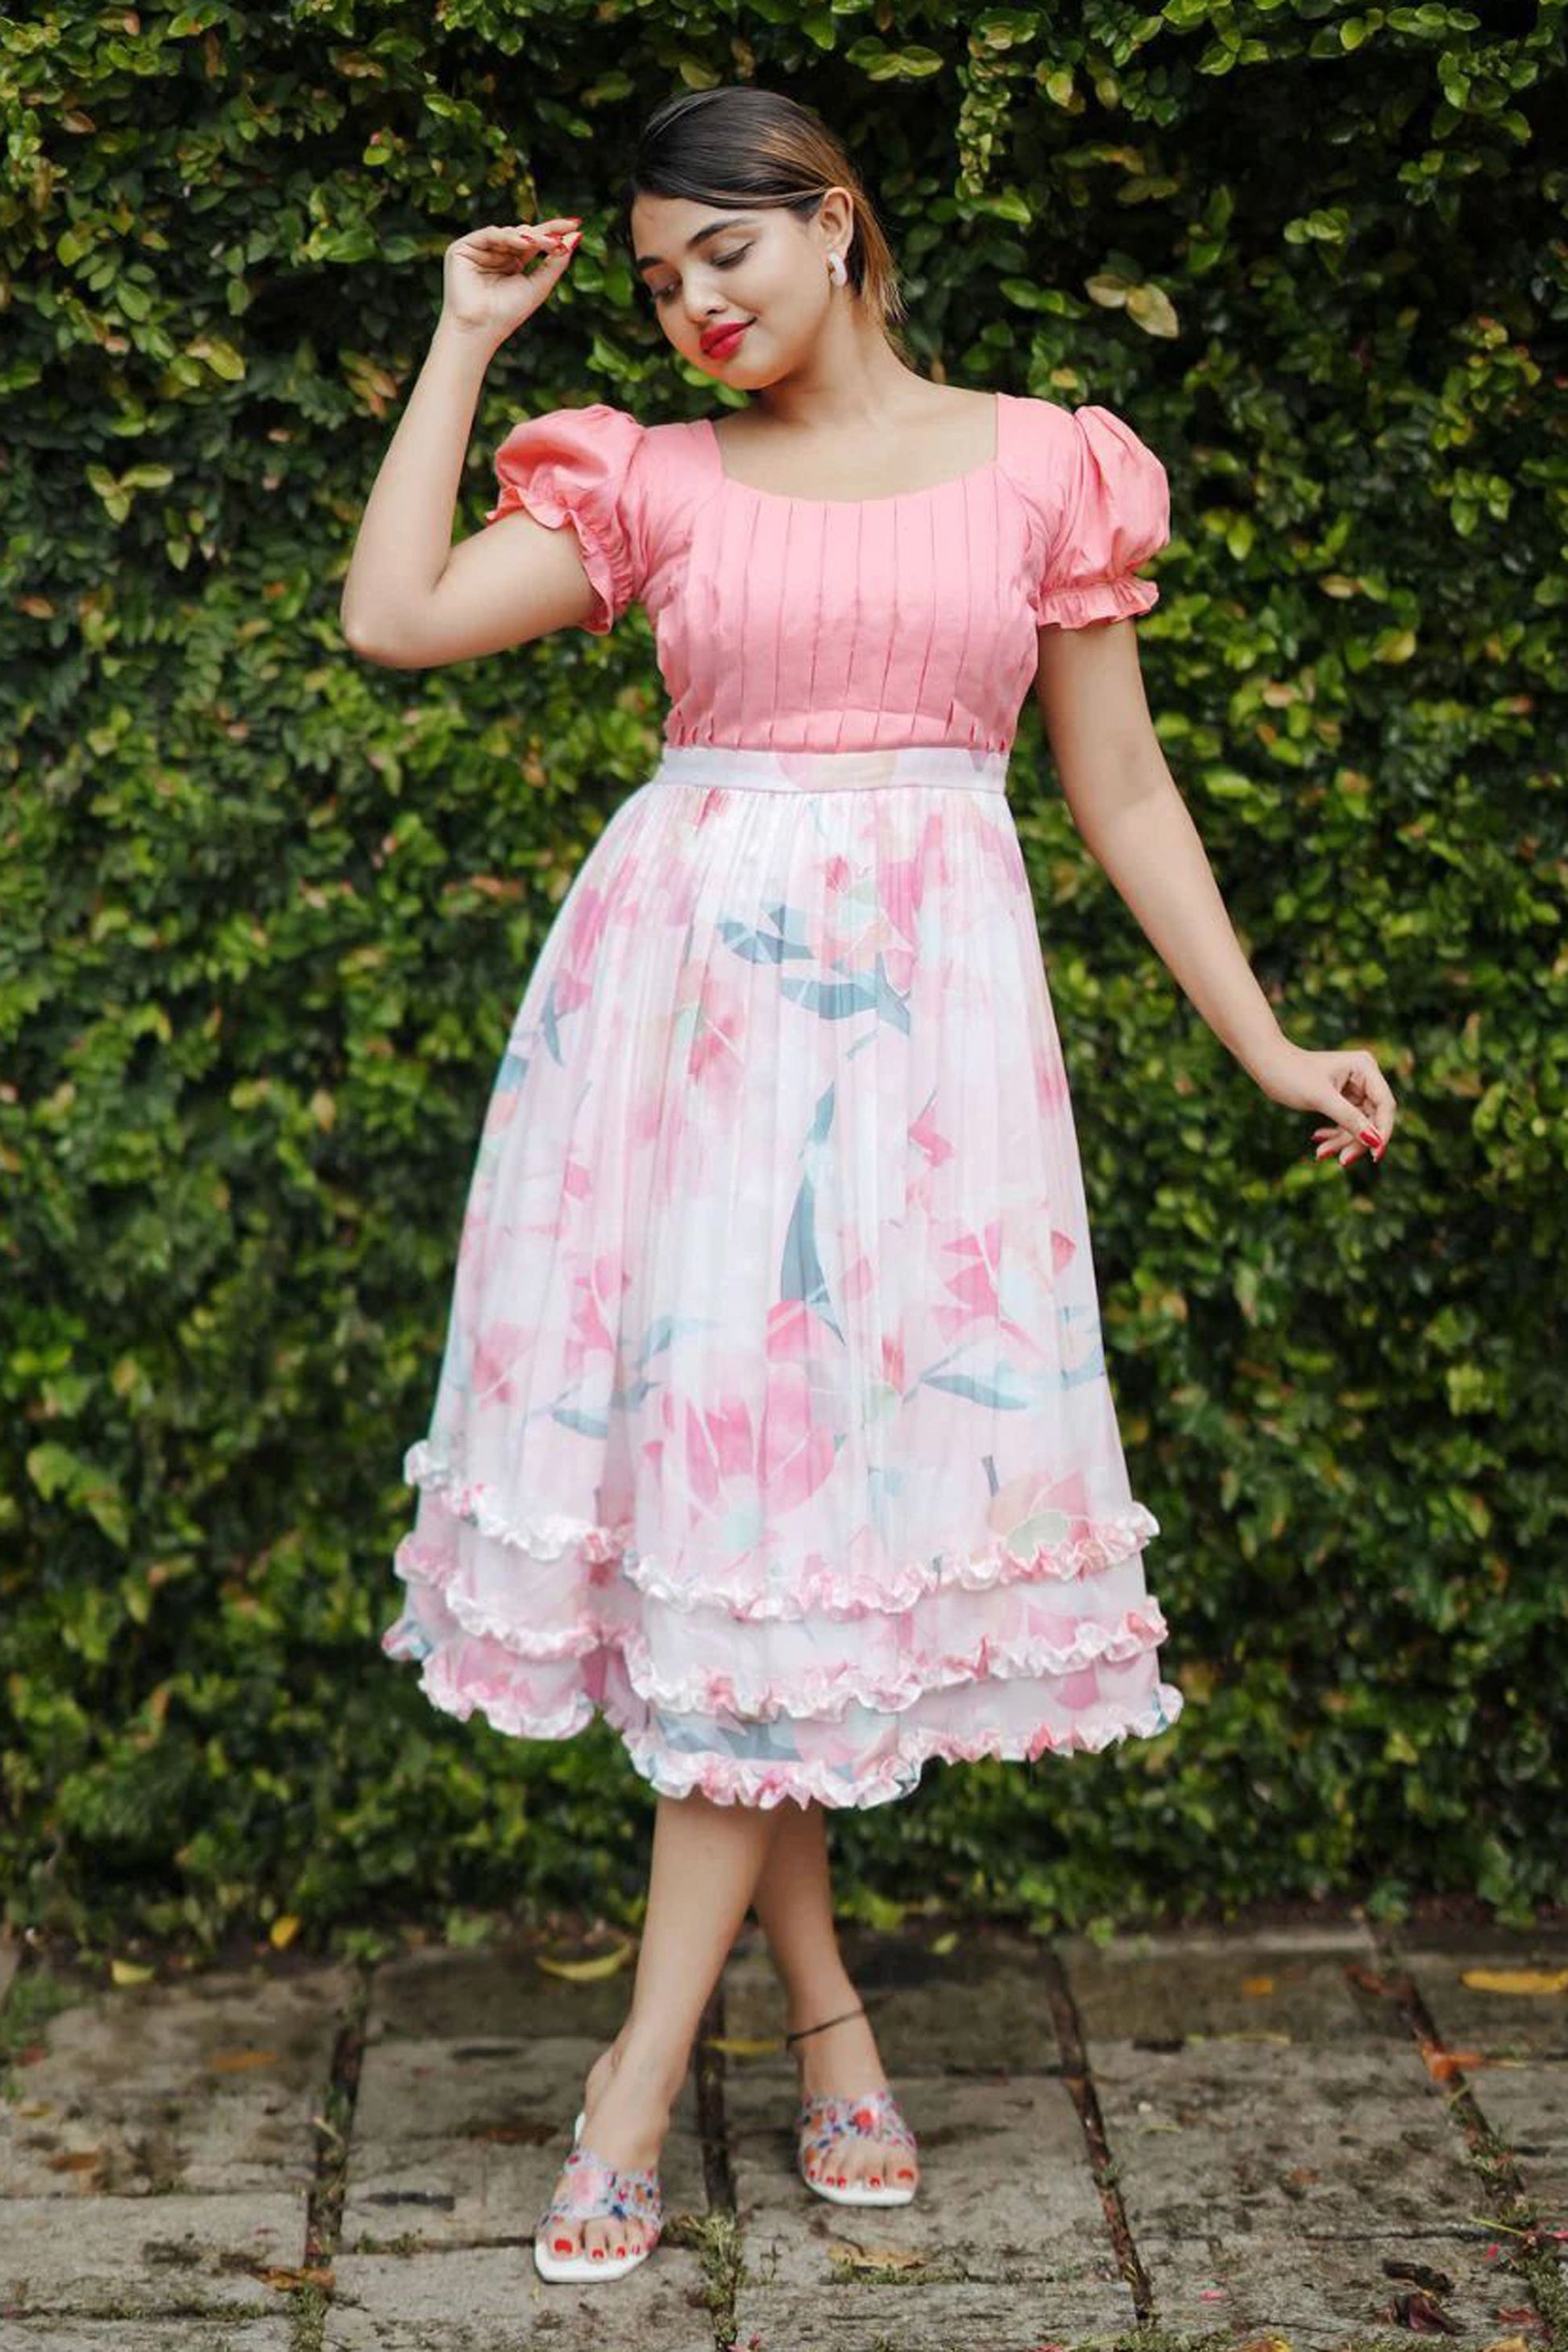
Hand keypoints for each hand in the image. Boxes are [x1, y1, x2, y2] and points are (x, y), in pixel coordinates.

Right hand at [440, 217, 582, 345]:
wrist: (480, 328)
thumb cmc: (508, 314)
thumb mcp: (539, 285)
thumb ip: (556, 262)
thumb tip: (577, 236)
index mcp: (512, 263)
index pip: (534, 242)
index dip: (553, 232)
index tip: (576, 224)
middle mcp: (496, 254)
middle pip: (524, 234)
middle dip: (545, 234)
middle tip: (564, 235)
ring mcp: (479, 250)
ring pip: (509, 233)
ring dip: (531, 237)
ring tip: (549, 244)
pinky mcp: (463, 248)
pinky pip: (490, 234)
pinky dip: (508, 236)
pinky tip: (525, 242)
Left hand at [1250, 1038, 1398, 1168]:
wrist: (1266, 1064)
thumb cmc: (1291, 1074)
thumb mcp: (1321, 1099)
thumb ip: (1349, 1119)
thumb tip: (1375, 1142)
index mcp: (1365, 1068)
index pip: (1384, 1105)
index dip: (1383, 1132)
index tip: (1374, 1156)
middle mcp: (1364, 1077)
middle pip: (1372, 1118)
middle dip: (1356, 1140)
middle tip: (1341, 1161)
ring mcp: (1354, 1088)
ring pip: (1358, 1124)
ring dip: (1341, 1141)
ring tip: (1320, 1153)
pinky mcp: (1341, 1098)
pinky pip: (1345, 1122)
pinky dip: (1333, 1134)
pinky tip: (1318, 1140)